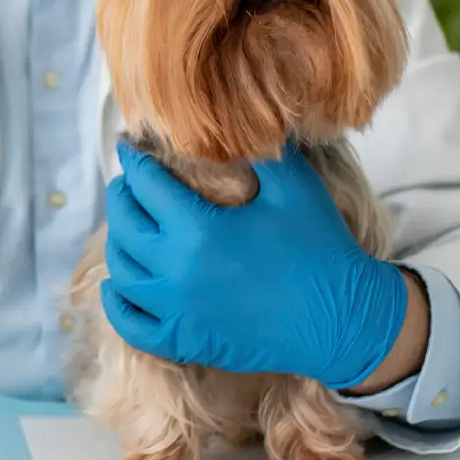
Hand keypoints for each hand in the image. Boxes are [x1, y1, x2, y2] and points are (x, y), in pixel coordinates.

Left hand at [99, 141, 410, 389]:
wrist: (342, 319)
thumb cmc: (321, 248)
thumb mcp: (295, 186)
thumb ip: (261, 149)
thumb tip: (240, 119)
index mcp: (199, 228)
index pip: (147, 185)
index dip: (135, 161)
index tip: (129, 148)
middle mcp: (177, 270)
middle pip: (125, 226)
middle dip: (121, 197)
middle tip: (127, 183)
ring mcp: (178, 310)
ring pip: (123, 273)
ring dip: (118, 243)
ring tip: (127, 227)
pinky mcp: (186, 340)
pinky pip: (132, 324)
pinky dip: (117, 303)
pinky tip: (118, 286)